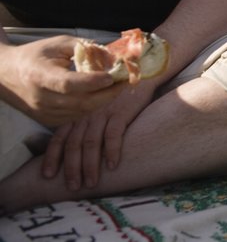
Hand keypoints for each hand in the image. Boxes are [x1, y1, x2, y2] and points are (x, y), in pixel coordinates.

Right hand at [0, 36, 122, 126]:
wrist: (7, 75)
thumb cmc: (36, 55)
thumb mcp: (59, 43)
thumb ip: (86, 47)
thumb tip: (114, 55)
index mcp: (39, 75)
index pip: (69, 84)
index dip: (92, 82)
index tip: (113, 75)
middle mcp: (40, 98)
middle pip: (80, 102)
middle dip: (108, 93)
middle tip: (126, 81)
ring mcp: (43, 112)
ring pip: (81, 112)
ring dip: (103, 100)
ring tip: (118, 86)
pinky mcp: (48, 121)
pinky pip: (76, 117)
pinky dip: (92, 106)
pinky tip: (101, 94)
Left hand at [41, 80, 155, 190]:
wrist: (141, 76)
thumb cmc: (119, 98)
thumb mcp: (96, 110)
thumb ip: (86, 127)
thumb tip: (75, 154)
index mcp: (78, 115)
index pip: (59, 138)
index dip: (52, 157)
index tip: (48, 176)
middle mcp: (87, 115)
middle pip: (74, 144)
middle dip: (72, 168)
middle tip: (73, 187)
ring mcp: (103, 113)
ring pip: (91, 143)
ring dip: (90, 165)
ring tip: (91, 183)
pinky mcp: (121, 111)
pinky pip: (113, 134)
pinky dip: (111, 151)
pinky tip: (112, 165)